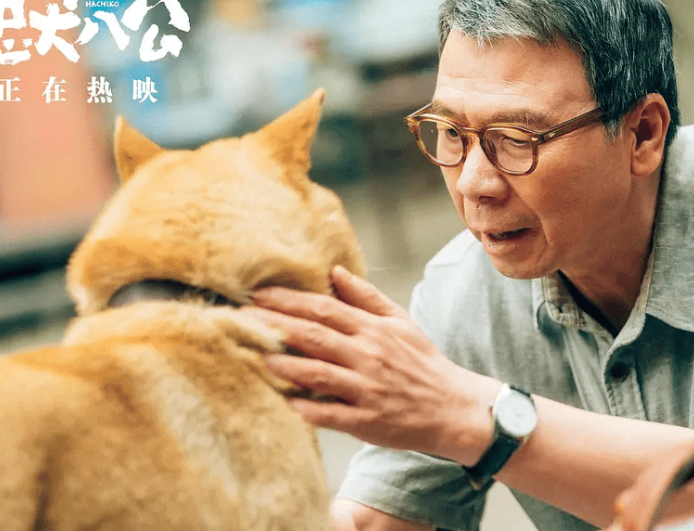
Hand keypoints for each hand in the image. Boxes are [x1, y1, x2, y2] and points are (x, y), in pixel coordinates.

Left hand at [245, 265, 498, 464]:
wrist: (453, 409)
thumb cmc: (422, 364)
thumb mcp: (400, 322)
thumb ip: (367, 297)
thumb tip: (335, 272)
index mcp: (374, 329)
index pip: (324, 308)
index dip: (288, 300)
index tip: (257, 295)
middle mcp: (369, 355)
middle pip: (315, 335)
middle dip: (275, 324)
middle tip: (240, 318)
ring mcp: (368, 388)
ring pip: (319, 373)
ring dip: (286, 364)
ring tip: (257, 355)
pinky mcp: (369, 421)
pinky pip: (332, 414)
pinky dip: (308, 408)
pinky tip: (284, 402)